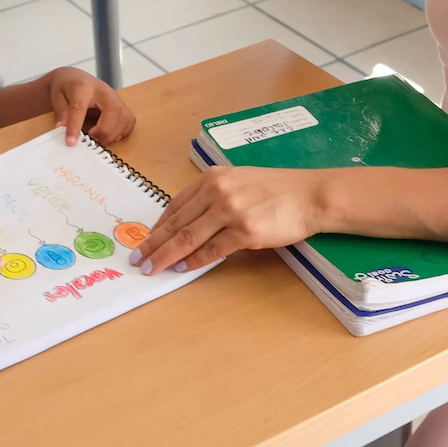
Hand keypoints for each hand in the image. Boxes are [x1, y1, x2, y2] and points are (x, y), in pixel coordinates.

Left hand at [48, 67, 135, 145]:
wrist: (76, 79)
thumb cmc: (67, 87)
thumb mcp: (57, 97)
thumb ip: (61, 113)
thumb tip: (62, 130)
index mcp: (83, 87)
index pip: (80, 107)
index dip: (75, 126)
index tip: (71, 142)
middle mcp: (104, 91)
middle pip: (113, 110)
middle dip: (104, 131)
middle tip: (91, 139)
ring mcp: (116, 98)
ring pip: (125, 117)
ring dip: (113, 134)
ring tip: (99, 139)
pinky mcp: (123, 105)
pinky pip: (129, 122)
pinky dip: (122, 132)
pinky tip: (109, 135)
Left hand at [130, 166, 320, 274]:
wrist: (310, 195)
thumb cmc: (277, 190)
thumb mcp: (239, 182)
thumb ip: (213, 197)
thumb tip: (188, 223)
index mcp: (213, 178)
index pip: (176, 205)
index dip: (158, 226)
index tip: (145, 240)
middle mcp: (218, 191)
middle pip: (177, 223)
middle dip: (153, 244)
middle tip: (137, 259)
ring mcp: (231, 210)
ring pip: (188, 237)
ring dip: (166, 256)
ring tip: (152, 268)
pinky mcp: (245, 231)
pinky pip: (213, 250)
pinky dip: (195, 261)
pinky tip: (183, 268)